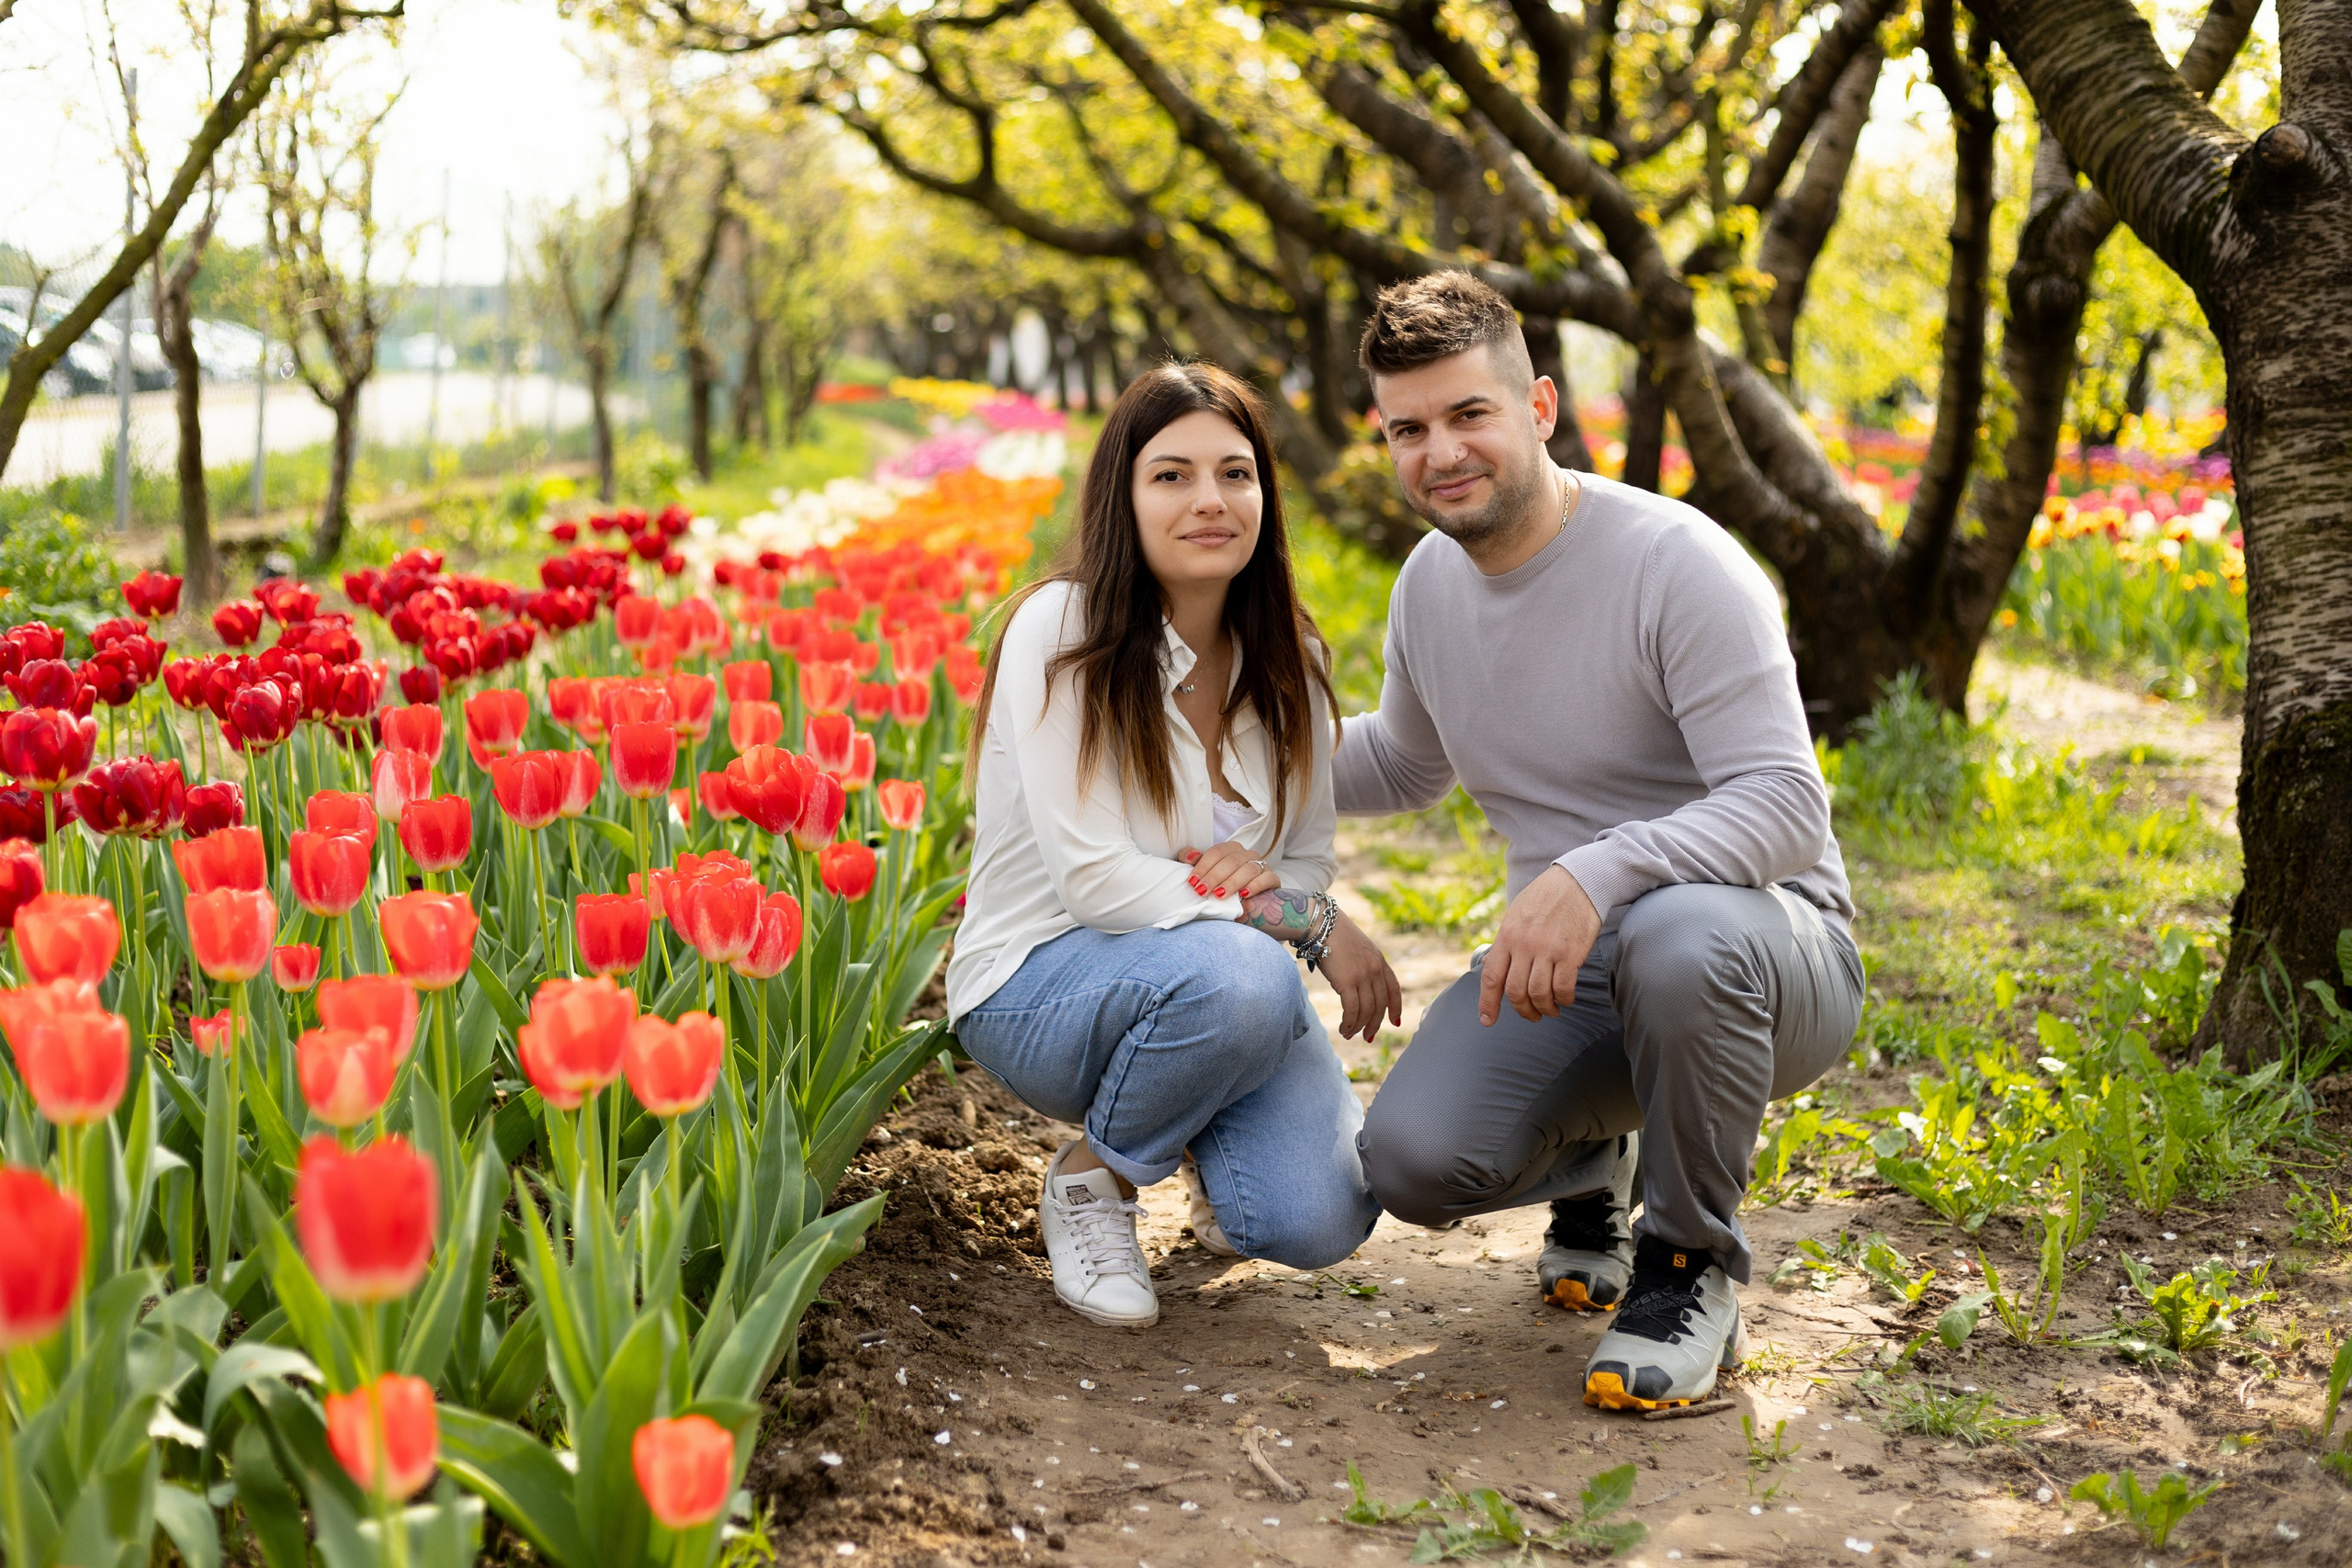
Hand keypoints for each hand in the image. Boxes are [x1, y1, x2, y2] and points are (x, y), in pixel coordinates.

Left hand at [1179, 841, 1280, 900]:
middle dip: (1214, 876)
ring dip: (1232, 882)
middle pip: (1231, 861)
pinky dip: (1255, 886)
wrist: (1249, 903)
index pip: (1216, 852)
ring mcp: (1261, 865)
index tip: (1193, 882)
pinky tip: (1244, 895)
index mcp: (1231, 849)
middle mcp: (1247, 854)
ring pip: (1248, 869)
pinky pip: (1266, 878)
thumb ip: (1194, 862)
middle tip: (1202, 891)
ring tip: (1220, 895)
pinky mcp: (1273, 879)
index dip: (1203, 866)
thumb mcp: (1207, 873)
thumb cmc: (1223, 886)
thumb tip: (1190, 856)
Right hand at [1315, 910, 1403, 1042]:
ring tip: (1349, 1034)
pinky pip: (1352, 1010)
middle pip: (1381, 1005)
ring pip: (1367, 1011)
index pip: (1394, 989)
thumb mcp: (1357, 948)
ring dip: (1359, 1027)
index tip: (1395, 1022)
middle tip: (1368, 1037)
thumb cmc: (1333, 935)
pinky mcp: (1348, 982)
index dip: (1396, 1008)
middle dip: (1375, 1024)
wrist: (1322, 923)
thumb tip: (1358, 985)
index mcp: (1380, 960)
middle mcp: (1375, 969)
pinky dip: (1349, 1023)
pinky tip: (1344, 1028)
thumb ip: (1363, 965)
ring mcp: (1363, 976)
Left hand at [1478, 865, 1600, 1025]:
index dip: (1487, 1003)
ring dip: (1544, 1009)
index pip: (1491, 976)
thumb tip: (1492, 965)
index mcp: (1507, 935)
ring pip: (1538, 993)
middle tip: (1531, 1015)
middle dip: (1522, 1010)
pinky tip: (1566, 998)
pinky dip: (1564, 999)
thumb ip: (1506, 942)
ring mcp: (1547, 949)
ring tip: (1550, 1010)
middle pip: (1514, 991)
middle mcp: (1524, 944)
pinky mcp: (1570, 953)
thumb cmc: (1546, 898)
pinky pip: (1563, 987)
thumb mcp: (1516, 914)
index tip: (1488, 1020)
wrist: (1578, 881)